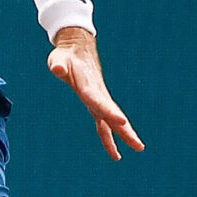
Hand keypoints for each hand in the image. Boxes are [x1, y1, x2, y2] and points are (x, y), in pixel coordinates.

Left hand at [47, 28, 144, 160]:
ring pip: (111, 120)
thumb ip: (59, 65)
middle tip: (139, 146)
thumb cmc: (65, 55)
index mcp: (88, 86)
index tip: (122, 121)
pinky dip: (110, 134)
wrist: (78, 47)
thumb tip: (57, 68)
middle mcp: (97, 94)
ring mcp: (99, 98)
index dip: (109, 112)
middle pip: (112, 115)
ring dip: (124, 134)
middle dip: (125, 131)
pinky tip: (114, 149)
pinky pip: (104, 120)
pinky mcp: (97, 100)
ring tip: (138, 148)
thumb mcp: (59, 59)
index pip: (98, 101)